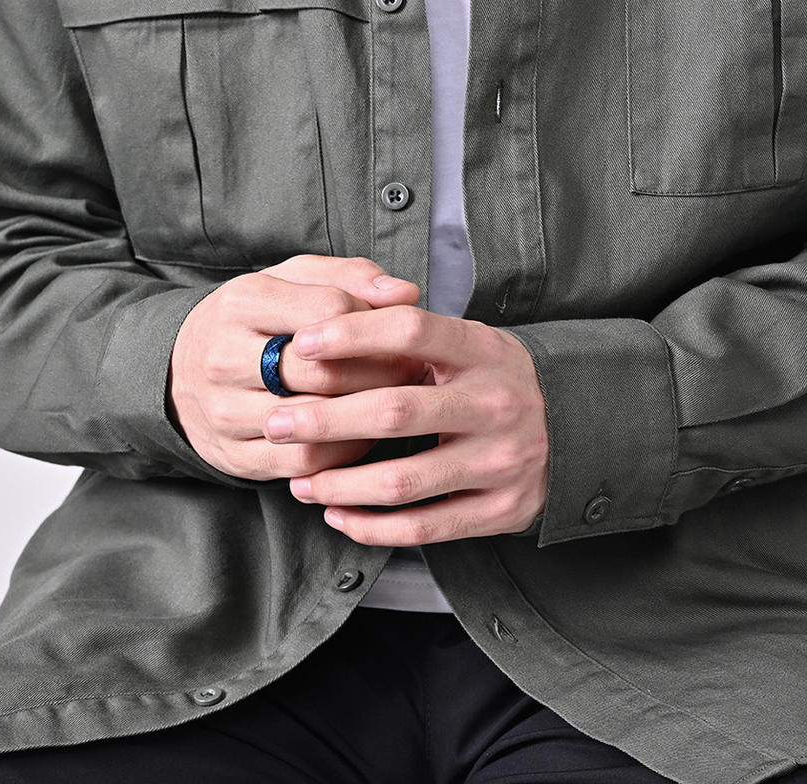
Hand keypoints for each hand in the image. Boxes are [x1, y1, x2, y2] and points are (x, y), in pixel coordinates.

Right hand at [167, 255, 427, 480]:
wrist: (180, 369)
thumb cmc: (256, 319)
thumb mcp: (293, 280)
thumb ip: (350, 277)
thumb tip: (406, 293)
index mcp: (242, 302)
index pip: (328, 311)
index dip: (376, 323)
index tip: (404, 332)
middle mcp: (225, 357)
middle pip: (323, 372)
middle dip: (381, 374)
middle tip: (414, 372)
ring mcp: (224, 410)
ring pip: (312, 424)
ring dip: (366, 419)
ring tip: (394, 404)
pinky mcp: (232, 454)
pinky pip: (301, 462)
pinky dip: (341, 455)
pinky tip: (362, 437)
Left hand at [261, 305, 549, 542]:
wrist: (583, 428)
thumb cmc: (498, 379)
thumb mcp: (470, 344)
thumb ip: (411, 338)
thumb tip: (325, 331)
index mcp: (482, 351)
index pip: (410, 330)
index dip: (351, 334)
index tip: (301, 344)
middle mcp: (493, 404)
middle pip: (394, 411)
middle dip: (323, 420)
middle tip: (276, 423)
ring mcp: (499, 461)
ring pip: (402, 481)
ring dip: (339, 485)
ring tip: (298, 481)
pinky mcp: (499, 510)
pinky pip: (425, 527)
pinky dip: (372, 526)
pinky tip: (338, 516)